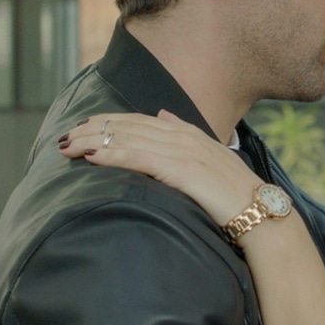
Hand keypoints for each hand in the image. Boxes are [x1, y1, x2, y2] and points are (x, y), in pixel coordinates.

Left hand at [58, 110, 259, 224]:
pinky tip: (92, 156)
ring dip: (94, 140)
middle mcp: (183, 136)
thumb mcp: (210, 157)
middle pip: (129, 126)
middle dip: (94, 129)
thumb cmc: (234, 193)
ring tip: (68, 146)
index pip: (141, 120)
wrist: (257, 208)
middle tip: (66, 136)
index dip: (111, 121)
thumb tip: (162, 116)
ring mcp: (182, 150)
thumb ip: (185, 135)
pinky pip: (138, 157)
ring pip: (128, 139)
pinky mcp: (180, 169)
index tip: (86, 125)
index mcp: (189, 133)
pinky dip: (112, 155)